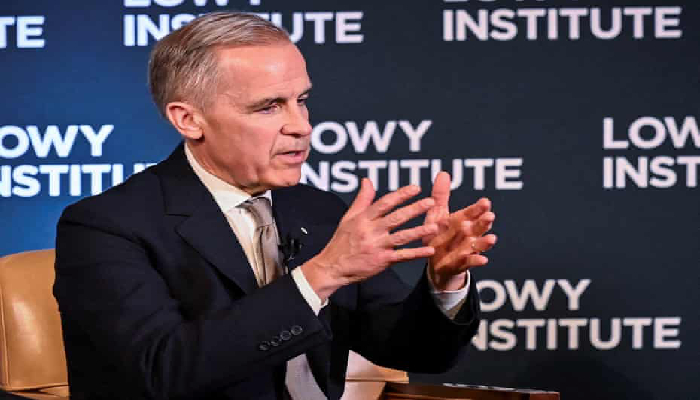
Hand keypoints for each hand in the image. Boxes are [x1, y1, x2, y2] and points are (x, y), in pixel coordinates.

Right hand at [302, 178, 437, 299]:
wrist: (332, 267)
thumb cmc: (342, 241)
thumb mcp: (349, 218)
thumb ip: (362, 199)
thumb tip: (367, 180)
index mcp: (363, 218)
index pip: (384, 203)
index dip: (401, 195)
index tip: (415, 188)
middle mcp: (370, 231)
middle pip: (395, 217)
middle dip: (414, 209)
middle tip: (431, 202)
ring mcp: (376, 246)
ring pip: (401, 236)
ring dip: (419, 231)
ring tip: (434, 226)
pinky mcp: (381, 261)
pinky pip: (401, 256)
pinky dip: (416, 253)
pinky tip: (429, 250)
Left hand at [423, 172, 496, 290]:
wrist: (434, 262)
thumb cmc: (438, 235)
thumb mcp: (437, 214)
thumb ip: (441, 196)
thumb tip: (444, 173)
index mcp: (462, 220)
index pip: (472, 213)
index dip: (478, 208)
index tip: (485, 201)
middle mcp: (468, 234)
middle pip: (478, 227)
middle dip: (484, 222)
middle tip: (490, 216)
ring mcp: (467, 249)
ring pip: (478, 244)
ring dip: (484, 242)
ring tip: (492, 238)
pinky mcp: (461, 263)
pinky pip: (470, 262)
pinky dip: (476, 261)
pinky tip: (483, 260)